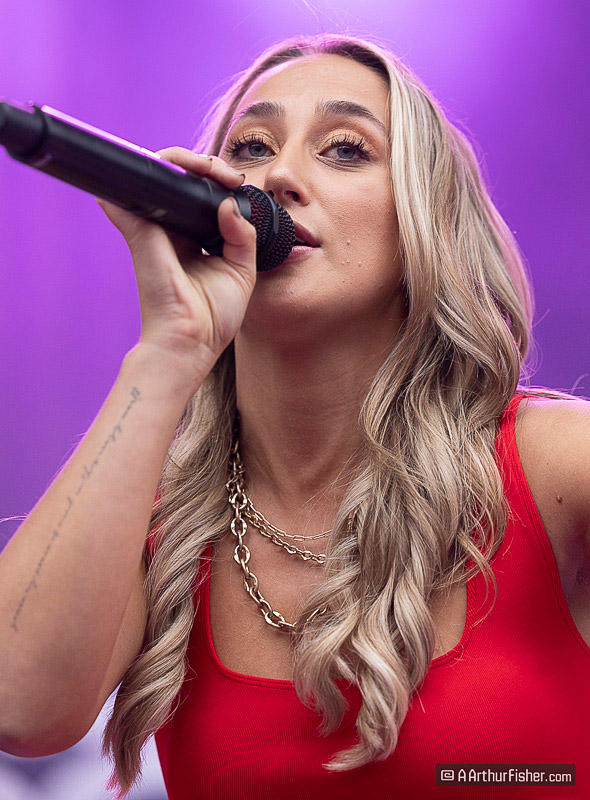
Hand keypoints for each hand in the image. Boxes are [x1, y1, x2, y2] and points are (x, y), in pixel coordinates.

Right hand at [97, 148, 256, 381]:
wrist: (192, 342)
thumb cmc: (213, 316)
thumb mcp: (241, 270)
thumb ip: (242, 234)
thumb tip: (230, 203)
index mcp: (193, 240)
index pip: (200, 199)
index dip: (218, 182)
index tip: (238, 184)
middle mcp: (171, 232)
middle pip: (179, 183)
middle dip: (204, 166)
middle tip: (229, 176)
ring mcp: (154, 231)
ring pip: (159, 179)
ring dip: (183, 162)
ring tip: (212, 169)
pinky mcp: (142, 234)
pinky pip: (135, 194)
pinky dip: (147, 173)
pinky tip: (173, 166)